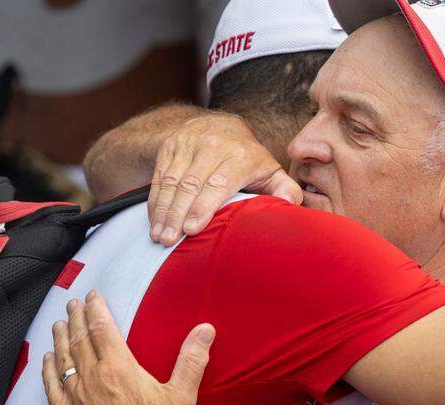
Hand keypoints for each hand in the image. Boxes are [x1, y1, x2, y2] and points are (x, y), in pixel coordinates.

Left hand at [42, 290, 215, 404]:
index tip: (92, 296)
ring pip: (64, 360)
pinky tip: (47, 359)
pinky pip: (51, 387)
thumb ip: (192, 359)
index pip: (102, 327)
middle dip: (76, 318)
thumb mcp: (182, 396)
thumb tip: (205, 330)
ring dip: (61, 338)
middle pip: (80, 339)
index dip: (96, 308)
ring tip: (59, 324)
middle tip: (73, 304)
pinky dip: (48, 369)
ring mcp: (75, 398)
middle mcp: (92, 377)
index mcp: (119, 367)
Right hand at [148, 113, 301, 245]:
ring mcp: (188, 144)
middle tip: (169, 240)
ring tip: (158, 235)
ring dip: (163, 210)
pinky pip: (159, 176)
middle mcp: (213, 145)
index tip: (192, 229)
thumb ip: (285, 190)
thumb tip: (290, 208)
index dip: (204, 206)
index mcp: (241, 154)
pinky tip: (154, 221)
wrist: (219, 124)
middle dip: (178, 214)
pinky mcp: (170, 147)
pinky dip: (155, 201)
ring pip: (171, 180)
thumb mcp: (270, 170)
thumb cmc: (248, 158)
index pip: (219, 182)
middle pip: (191, 184)